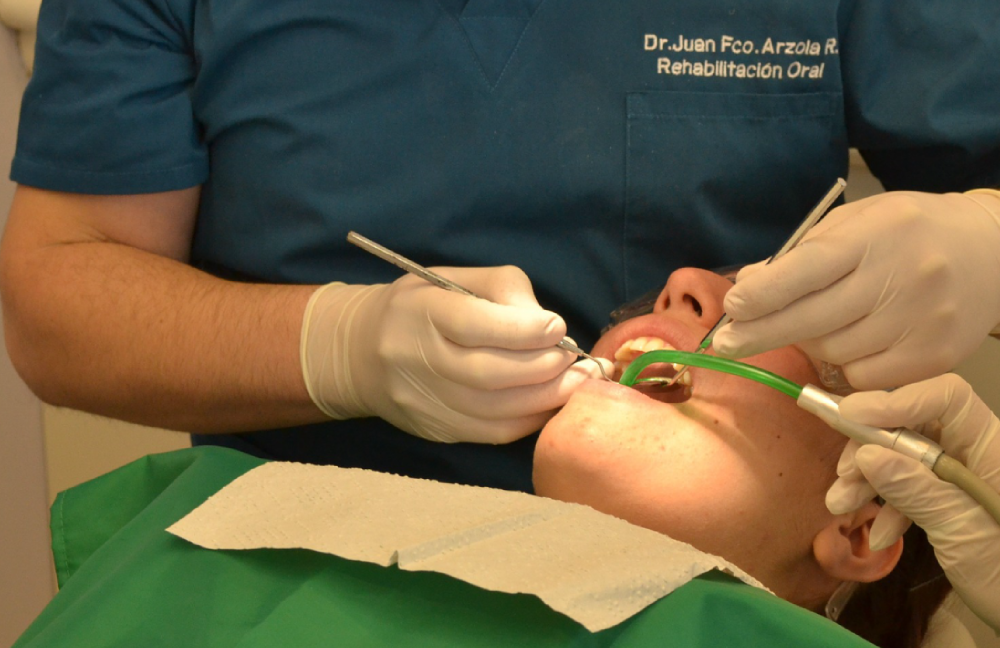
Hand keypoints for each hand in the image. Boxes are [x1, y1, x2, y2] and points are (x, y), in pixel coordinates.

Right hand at [300, 266, 608, 442]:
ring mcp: (422, 400)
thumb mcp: (456, 280)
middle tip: (577, 362)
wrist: (363, 351)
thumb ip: (504, 291)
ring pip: (493, 410)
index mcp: (420, 309)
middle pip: (488, 374)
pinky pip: (490, 433)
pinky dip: (528, 421)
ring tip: (576, 384)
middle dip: (543, 369)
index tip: (558, 328)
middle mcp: (415, 357)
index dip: (523, 330)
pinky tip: (549, 405)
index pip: (474, 324)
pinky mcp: (433, 429)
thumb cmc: (424, 307)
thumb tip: (549, 327)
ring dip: (545, 399)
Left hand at [713, 191, 999, 389]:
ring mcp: (922, 320)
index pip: (810, 268)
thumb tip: (748, 286)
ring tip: (811, 325)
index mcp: (877, 234)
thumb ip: (801, 255)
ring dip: (808, 343)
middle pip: (815, 318)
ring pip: (835, 352)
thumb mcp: (855, 224)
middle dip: (761, 332)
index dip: (766, 292)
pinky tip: (849, 342)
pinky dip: (844, 364)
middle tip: (726, 343)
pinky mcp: (935, 356)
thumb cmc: (907, 232)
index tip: (733, 306)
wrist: (991, 250)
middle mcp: (903, 277)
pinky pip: (863, 376)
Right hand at [825, 374, 999, 630]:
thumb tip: (867, 454)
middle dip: (870, 445)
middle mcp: (980, 453)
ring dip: (868, 478)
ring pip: (906, 455)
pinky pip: (913, 485)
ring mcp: (966, 476)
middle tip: (842, 475)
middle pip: (917, 424)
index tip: (848, 419)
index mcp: (995, 449)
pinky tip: (881, 534)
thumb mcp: (966, 537)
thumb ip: (921, 493)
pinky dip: (888, 504)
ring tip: (841, 505)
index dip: (897, 401)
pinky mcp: (955, 500)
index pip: (947, 398)